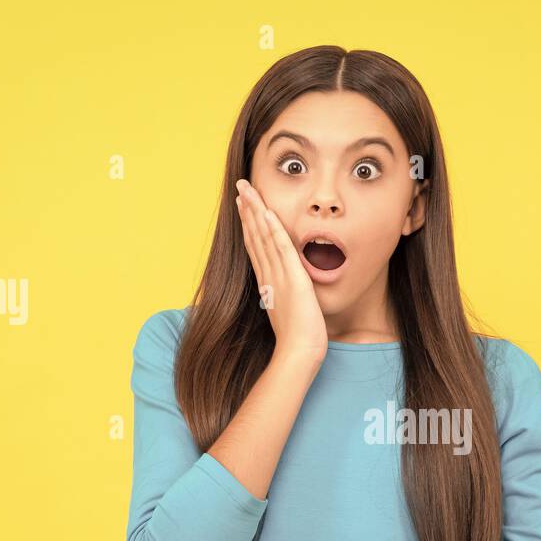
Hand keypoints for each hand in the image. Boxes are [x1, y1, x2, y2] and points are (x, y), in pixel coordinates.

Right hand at [234, 178, 327, 361]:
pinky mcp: (292, 277)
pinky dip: (272, 228)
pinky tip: (265, 212)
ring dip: (255, 211)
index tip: (244, 207)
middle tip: (241, 188)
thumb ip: (286, 298)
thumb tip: (287, 294)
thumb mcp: (289, 312)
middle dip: (247, 211)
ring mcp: (278, 275)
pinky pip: (280, 247)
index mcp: (268, 283)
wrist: (299, 352)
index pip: (256, 247)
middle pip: (254, 236)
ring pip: (263, 237)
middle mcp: (269, 275)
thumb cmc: (298, 339)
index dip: (249, 225)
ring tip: (247, 191)